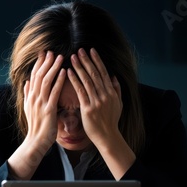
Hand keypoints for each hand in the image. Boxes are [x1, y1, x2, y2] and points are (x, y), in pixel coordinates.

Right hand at [24, 50, 65, 149]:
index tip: (43, 53)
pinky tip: (64, 72)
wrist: (36, 141)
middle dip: (45, 62)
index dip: (38, 63)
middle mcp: (34, 97)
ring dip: (53, 67)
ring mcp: (40, 103)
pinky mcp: (49, 109)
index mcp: (30, 96)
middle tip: (52, 51)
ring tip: (59, 57)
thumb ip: (27, 94)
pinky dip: (59, 81)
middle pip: (39, 75)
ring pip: (46, 81)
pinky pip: (54, 92)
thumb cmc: (35, 126)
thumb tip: (26, 82)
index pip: (33, 75)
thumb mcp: (28, 108)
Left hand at [67, 48, 134, 179]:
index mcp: (111, 92)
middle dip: (87, 60)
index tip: (91, 50)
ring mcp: (97, 101)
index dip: (97, 60)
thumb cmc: (111, 121)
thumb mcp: (118, 104)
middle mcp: (105, 95)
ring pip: (87, 80)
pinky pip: (80, 92)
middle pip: (95, 74)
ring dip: (79, 67)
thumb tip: (113, 77)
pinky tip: (68, 72)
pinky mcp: (88, 108)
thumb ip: (116, 90)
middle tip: (79, 50)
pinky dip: (74, 80)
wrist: (107, 136)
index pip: (103, 72)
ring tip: (72, 57)